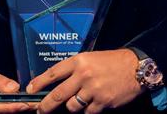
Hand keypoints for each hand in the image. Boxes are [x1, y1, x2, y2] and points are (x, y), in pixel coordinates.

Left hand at [27, 49, 142, 112]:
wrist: (136, 67)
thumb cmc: (112, 62)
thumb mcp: (90, 59)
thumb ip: (74, 70)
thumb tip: (56, 83)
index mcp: (79, 61)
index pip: (53, 73)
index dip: (39, 83)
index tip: (29, 90)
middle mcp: (84, 75)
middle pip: (58, 94)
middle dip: (45, 105)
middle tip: (39, 110)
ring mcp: (93, 90)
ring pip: (72, 107)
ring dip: (71, 107)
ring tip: (76, 103)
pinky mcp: (103, 102)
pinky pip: (88, 112)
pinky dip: (87, 111)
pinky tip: (92, 104)